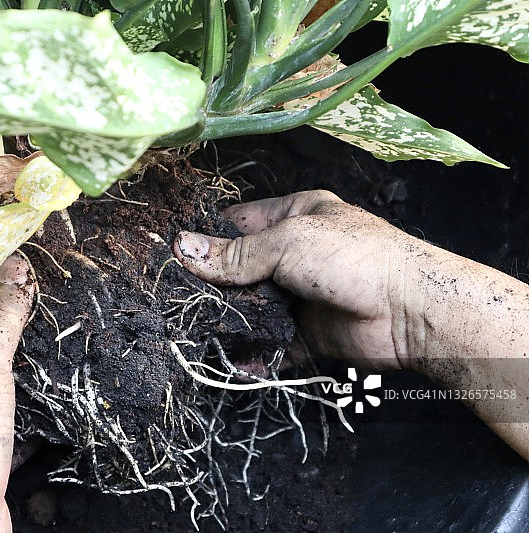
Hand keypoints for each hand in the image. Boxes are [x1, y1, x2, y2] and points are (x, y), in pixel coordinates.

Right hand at [173, 190, 417, 370]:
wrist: (410, 312)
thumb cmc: (351, 258)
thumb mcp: (288, 244)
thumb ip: (236, 254)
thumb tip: (181, 248)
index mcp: (293, 216)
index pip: (237, 224)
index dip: (205, 239)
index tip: (171, 257)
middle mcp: (294, 254)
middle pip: (240, 270)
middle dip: (213, 286)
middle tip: (177, 301)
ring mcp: (300, 295)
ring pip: (253, 308)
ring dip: (230, 322)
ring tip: (197, 333)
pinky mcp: (307, 333)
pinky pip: (272, 343)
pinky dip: (254, 353)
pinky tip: (233, 361)